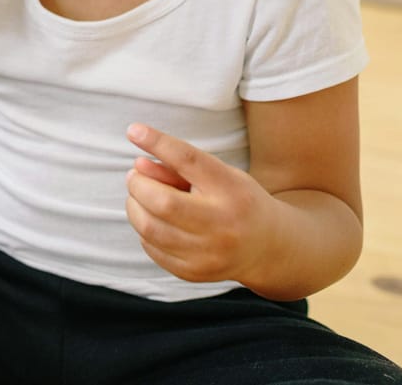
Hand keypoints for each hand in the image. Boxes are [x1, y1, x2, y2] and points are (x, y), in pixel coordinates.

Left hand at [124, 123, 280, 284]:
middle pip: (163, 202)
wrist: (267, 246)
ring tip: (140, 197)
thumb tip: (137, 165)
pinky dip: (144, 230)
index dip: (158, 143)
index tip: (133, 130)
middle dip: (138, 185)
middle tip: (134, 176)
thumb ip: (178, 166)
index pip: (189, 160)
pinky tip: (155, 221)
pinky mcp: (195, 272)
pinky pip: (152, 248)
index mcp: (231, 189)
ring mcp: (209, 253)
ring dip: (135, 207)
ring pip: (150, 228)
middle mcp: (223, 223)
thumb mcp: (218, 174)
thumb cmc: (235, 199)